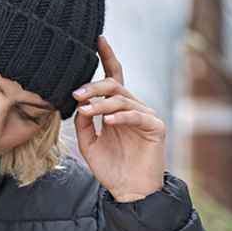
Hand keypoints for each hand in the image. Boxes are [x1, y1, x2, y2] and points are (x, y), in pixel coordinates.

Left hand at [72, 35, 165, 201]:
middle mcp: (133, 108)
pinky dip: (121, 116)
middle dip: (94, 87)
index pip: (113, 77)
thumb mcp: (89, 145)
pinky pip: (137, 115)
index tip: (97, 38)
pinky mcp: (155, 127)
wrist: (129, 192)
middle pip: (114, 85)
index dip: (107, 57)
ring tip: (85, 111)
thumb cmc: (111, 169)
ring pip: (122, 99)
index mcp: (117, 110)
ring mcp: (146, 116)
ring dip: (101, 104)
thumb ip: (83, 124)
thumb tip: (78, 104)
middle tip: (76, 94)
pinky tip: (108, 120)